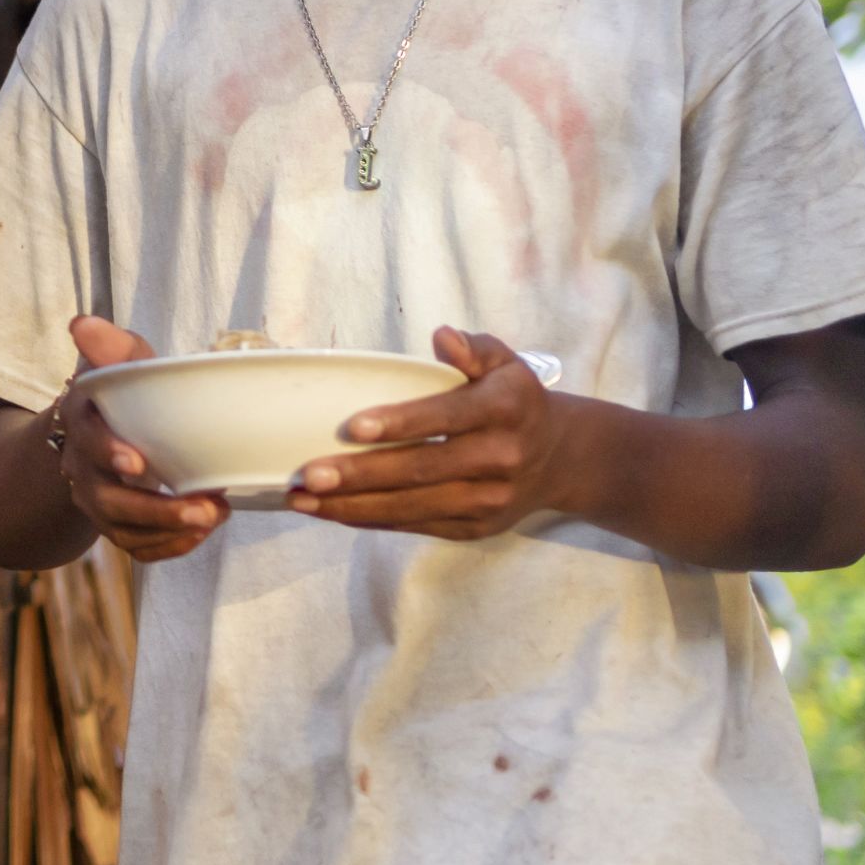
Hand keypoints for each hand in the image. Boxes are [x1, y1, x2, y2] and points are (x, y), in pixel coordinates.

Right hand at [43, 316, 229, 563]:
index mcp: (83, 423)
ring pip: (123, 530)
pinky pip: (135, 548)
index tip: (137, 462)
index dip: (108, 452)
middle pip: (109, 500)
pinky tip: (200, 534)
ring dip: (170, 530)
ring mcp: (97, 501)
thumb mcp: (119, 363)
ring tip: (215, 516)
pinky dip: (167, 546)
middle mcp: (82, 468)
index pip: (88, 441)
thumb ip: (111, 346)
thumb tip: (83, 323)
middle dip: (156, 509)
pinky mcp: (115, 524)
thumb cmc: (119, 393)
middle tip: (207, 508)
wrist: (95, 432)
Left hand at [285, 327, 581, 539]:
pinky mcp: (476, 527)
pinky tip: (332, 511)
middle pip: (422, 470)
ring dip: (353, 506)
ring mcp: (489, 500)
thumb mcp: (506, 364)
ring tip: (302, 500)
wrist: (561, 459)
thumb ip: (474, 348)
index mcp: (505, 409)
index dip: (402, 423)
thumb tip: (442, 337)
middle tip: (308, 476)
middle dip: (361, 476)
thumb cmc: (514, 402)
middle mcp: (501, 458)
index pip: (448, 417)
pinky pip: (417, 525)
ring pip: (413, 507)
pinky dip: (371, 519)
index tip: (353, 426)